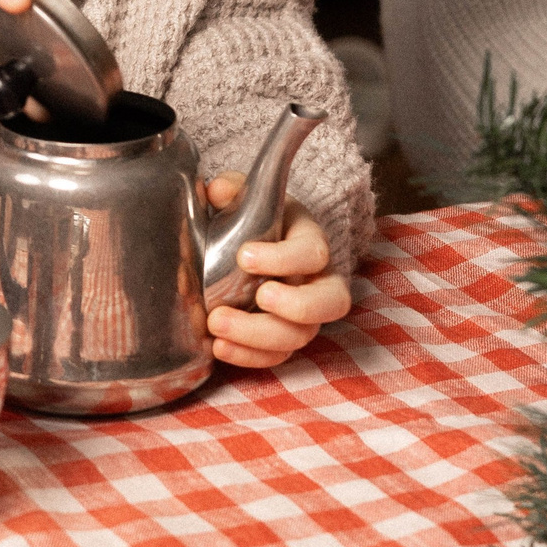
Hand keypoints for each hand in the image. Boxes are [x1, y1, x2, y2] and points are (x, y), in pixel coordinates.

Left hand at [200, 190, 348, 369]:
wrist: (252, 245)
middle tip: (259, 297)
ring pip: (301, 335)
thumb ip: (231, 189)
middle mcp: (317, 280)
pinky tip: (219, 347)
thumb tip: (216, 189)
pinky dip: (250, 357)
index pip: (313, 253)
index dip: (284, 258)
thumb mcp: (244, 197)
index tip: (244, 255)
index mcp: (309, 241)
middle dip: (296, 305)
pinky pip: (279, 356)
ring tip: (217, 325)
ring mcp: (305, 314)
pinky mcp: (286, 337)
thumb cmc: (251, 221)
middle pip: (330, 302)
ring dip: (259, 336)